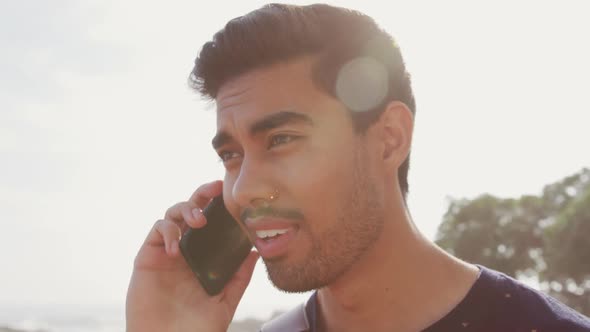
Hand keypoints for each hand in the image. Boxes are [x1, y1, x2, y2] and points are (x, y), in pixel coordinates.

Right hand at [126, 180, 258, 331]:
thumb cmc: (196, 328)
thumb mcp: (225, 302)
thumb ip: (238, 278)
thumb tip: (255, 252)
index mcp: (205, 256)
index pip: (213, 223)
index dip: (220, 206)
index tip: (232, 193)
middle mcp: (186, 250)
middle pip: (192, 210)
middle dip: (203, 195)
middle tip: (216, 189)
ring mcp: (166, 251)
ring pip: (173, 214)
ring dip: (187, 210)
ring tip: (199, 222)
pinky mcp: (147, 257)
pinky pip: (157, 231)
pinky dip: (168, 232)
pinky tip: (177, 249)